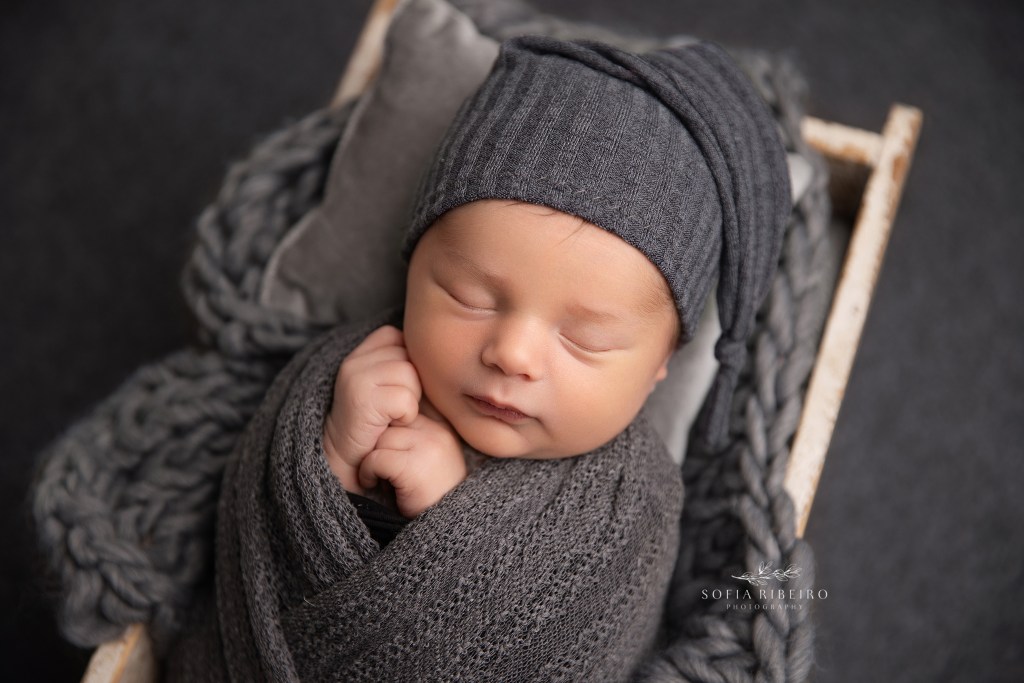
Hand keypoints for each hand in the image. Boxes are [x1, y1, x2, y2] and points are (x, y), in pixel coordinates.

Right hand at [323, 325, 420, 492]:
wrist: (347, 458)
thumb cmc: (376, 422)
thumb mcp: (385, 385)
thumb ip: (401, 364)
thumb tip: (438, 352)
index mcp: (360, 354)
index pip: (398, 337)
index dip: (408, 362)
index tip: (397, 387)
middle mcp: (354, 361)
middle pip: (408, 357)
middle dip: (413, 384)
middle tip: (395, 406)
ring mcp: (357, 378)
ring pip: (410, 375)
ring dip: (411, 400)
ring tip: (393, 415)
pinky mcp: (363, 399)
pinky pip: (405, 399)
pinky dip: (406, 415)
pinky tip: (391, 424)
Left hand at [358, 398, 466, 517]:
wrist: (446, 530)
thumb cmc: (430, 498)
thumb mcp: (424, 460)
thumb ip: (410, 438)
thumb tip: (380, 420)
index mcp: (441, 427)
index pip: (401, 412)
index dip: (388, 433)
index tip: (385, 455)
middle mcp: (438, 432)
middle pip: (389, 424)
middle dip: (379, 447)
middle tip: (382, 471)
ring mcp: (429, 446)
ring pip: (381, 439)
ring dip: (373, 460)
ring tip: (381, 479)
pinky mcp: (415, 465)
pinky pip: (377, 457)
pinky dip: (369, 472)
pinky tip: (377, 485)